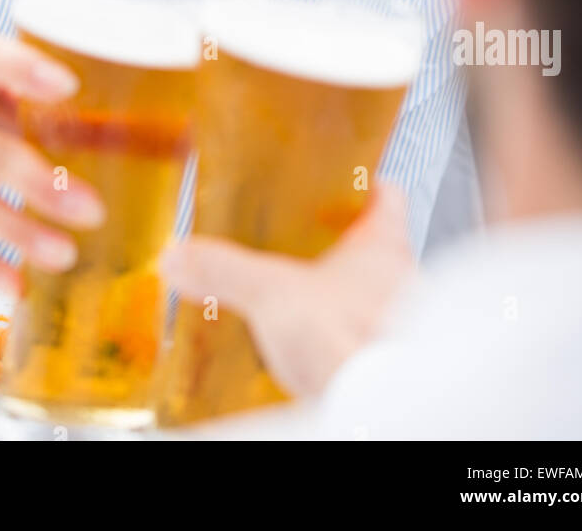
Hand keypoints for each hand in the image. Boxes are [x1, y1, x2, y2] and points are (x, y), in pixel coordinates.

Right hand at [160, 183, 414, 397]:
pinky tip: (302, 347)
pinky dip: (331, 336)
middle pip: (372, 247)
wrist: (373, 401)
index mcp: (383, 244)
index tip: (338, 181)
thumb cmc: (351, 338)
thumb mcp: (271, 292)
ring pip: (366, 294)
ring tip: (294, 299)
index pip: (385, 194)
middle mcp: (399, 279)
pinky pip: (357, 338)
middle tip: (299, 244)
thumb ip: (223, 270)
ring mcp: (397, 321)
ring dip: (334, 295)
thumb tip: (182, 255)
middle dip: (334, 246)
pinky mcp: (381, 359)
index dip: (360, 185)